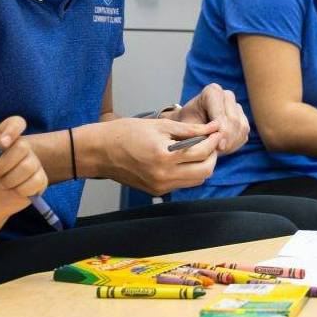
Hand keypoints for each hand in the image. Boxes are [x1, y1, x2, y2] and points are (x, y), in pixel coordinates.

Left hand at [0, 116, 47, 225]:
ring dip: (9, 180)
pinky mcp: (38, 181)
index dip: (12, 130)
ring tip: (0, 184)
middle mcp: (20, 148)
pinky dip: (21, 190)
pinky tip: (13, 192)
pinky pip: (37, 181)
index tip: (2, 144)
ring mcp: (31, 164)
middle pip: (23, 146)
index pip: (16, 123)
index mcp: (3, 137)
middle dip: (4, 164)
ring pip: (29, 166)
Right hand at [97, 117, 221, 195]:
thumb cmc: (125, 133)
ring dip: (202, 165)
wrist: (100, 152)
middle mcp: (164, 176)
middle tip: (211, 141)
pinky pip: (182, 183)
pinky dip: (189, 172)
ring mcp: (160, 187)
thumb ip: (188, 129)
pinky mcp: (156, 191)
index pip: (202, 152)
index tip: (216, 131)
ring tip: (198, 149)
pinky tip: (184, 158)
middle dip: (213, 155)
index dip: (213, 140)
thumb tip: (212, 128)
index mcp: (164, 157)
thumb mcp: (159, 125)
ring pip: (196, 180)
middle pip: (205, 172)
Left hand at [178, 84, 248, 154]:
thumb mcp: (188, 128)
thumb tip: (217, 144)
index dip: (221, 131)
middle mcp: (227, 95)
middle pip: (234, 120)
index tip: (217, 146)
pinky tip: (223, 148)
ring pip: (242, 127)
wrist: (187, 126)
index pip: (221, 114)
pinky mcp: (242, 119)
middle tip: (219, 151)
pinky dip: (235, 144)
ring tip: (219, 151)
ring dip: (232, 143)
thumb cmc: (185, 125)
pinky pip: (244, 134)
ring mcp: (236, 107)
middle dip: (227, 139)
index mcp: (212, 91)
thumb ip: (201, 133)